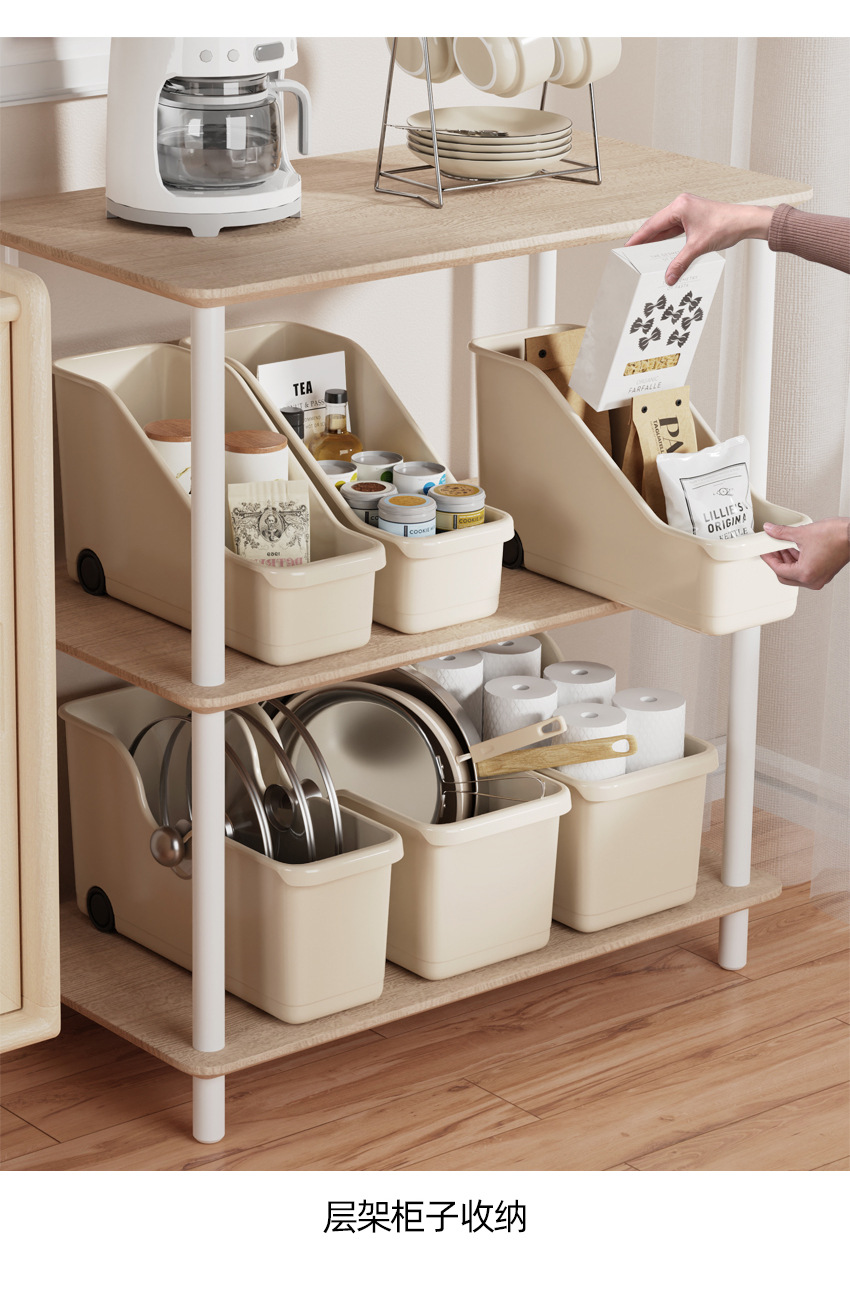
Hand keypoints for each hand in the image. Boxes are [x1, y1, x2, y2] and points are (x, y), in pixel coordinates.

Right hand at [626, 193, 773, 283]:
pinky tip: (663, 249)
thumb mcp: (698, 247)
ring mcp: (688, 211)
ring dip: (657, 240)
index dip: (639, 237)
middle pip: (657, 225)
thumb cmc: (726, 224)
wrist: (744, 222)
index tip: (629, 247)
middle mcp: (682, 205)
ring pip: (666, 228)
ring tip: (645, 253)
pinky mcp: (693, 217)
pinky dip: (668, 240)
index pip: (653, 224)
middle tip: (633, 252)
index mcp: (680, 206)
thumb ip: (680, 263)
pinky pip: (675, 230)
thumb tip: (669, 276)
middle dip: (646, 240)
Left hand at [761, 518, 849, 589]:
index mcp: (805, 574)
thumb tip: (771, 530)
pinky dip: (798, 562)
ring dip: (788, 561)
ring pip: (796, 574)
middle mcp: (812, 580)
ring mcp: (820, 578)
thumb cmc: (837, 536)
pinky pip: (806, 571)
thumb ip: (782, 533)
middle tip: (770, 550)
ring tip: (782, 547)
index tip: (763, 551)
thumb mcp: (802, 533)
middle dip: (777, 561)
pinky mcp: (825, 573)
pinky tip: (795, 549)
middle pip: (785, 576)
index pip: (778, 570)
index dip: (768, 559)